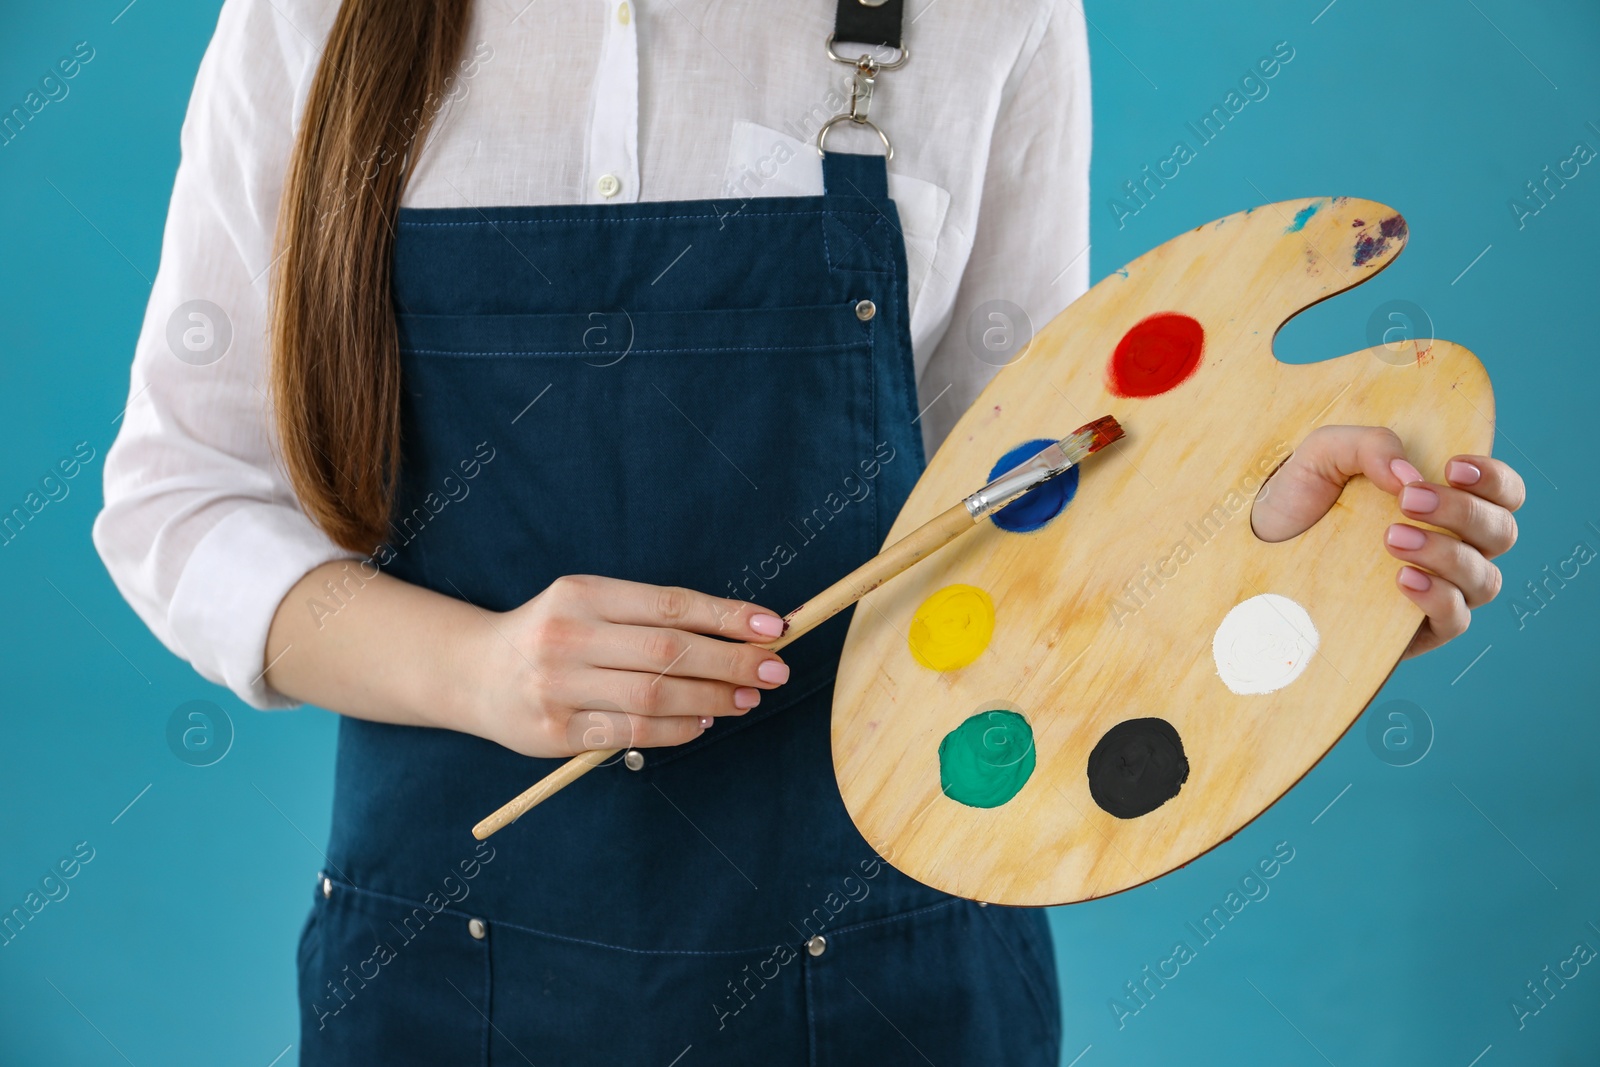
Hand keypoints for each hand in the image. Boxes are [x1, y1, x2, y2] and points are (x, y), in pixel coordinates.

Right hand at [462, 575, 789, 757]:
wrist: (472, 672)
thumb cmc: (552, 634)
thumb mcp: (591, 605)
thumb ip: (650, 616)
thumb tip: (735, 633)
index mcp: (583, 594)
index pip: (671, 605)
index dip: (727, 616)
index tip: (773, 627)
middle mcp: (569, 637)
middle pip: (669, 651)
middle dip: (732, 661)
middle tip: (774, 669)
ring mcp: (560, 686)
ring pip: (655, 696)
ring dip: (713, 698)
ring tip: (749, 696)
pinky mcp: (556, 731)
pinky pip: (633, 734)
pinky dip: (678, 730)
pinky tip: (705, 721)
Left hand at [1251, 426, 1523, 657]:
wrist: (1252, 552)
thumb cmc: (1295, 500)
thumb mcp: (1323, 455)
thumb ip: (1368, 446)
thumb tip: (1408, 475)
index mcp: (1442, 503)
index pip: (1502, 493)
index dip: (1494, 479)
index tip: (1451, 466)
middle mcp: (1452, 547)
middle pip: (1501, 532)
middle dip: (1462, 511)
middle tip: (1407, 500)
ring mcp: (1439, 590)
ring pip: (1486, 578)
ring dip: (1447, 554)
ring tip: (1391, 538)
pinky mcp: (1416, 630)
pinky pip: (1456, 619)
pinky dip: (1439, 597)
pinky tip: (1401, 578)